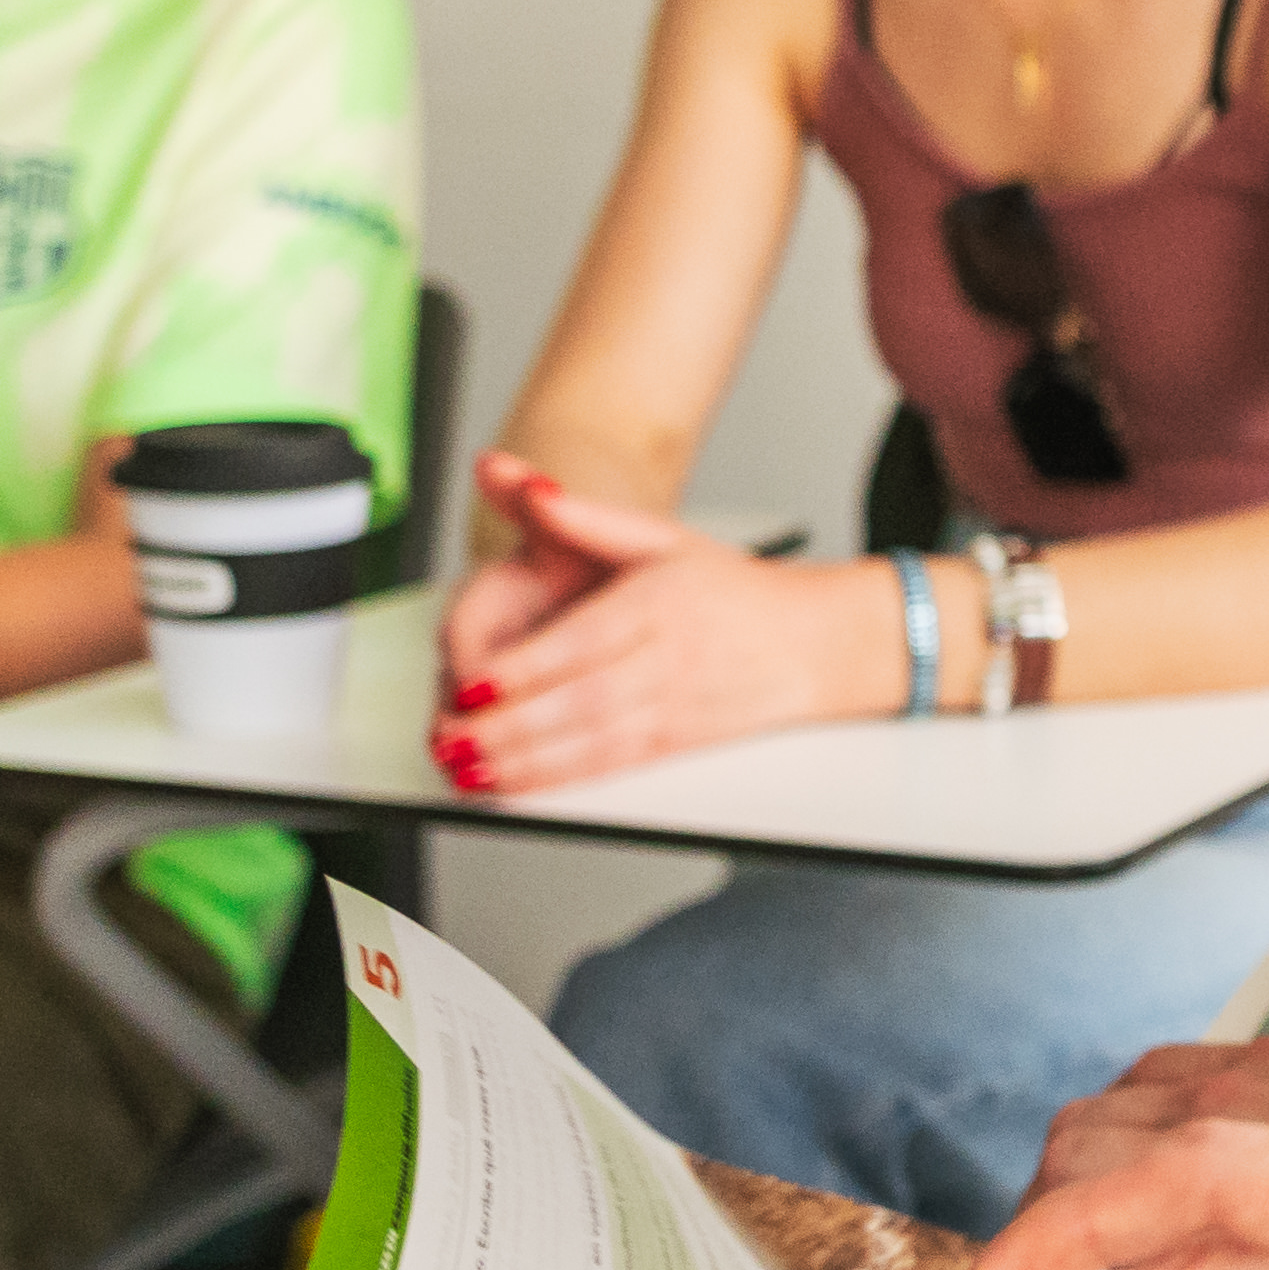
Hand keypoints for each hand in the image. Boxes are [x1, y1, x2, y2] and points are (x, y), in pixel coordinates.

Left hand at [439, 482, 887, 790]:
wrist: (818, 643)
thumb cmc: (733, 591)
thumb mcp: (661, 537)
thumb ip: (583, 513)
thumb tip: (521, 484)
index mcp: (659, 604)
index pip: (582, 642)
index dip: (524, 668)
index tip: (470, 680)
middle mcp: (668, 661)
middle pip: (580, 701)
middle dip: (509, 727)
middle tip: (450, 735)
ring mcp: (674, 709)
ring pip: (590, 743)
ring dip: (523, 763)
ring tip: (465, 768)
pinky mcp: (675, 745)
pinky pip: (608, 767)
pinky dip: (555, 781)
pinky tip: (510, 785)